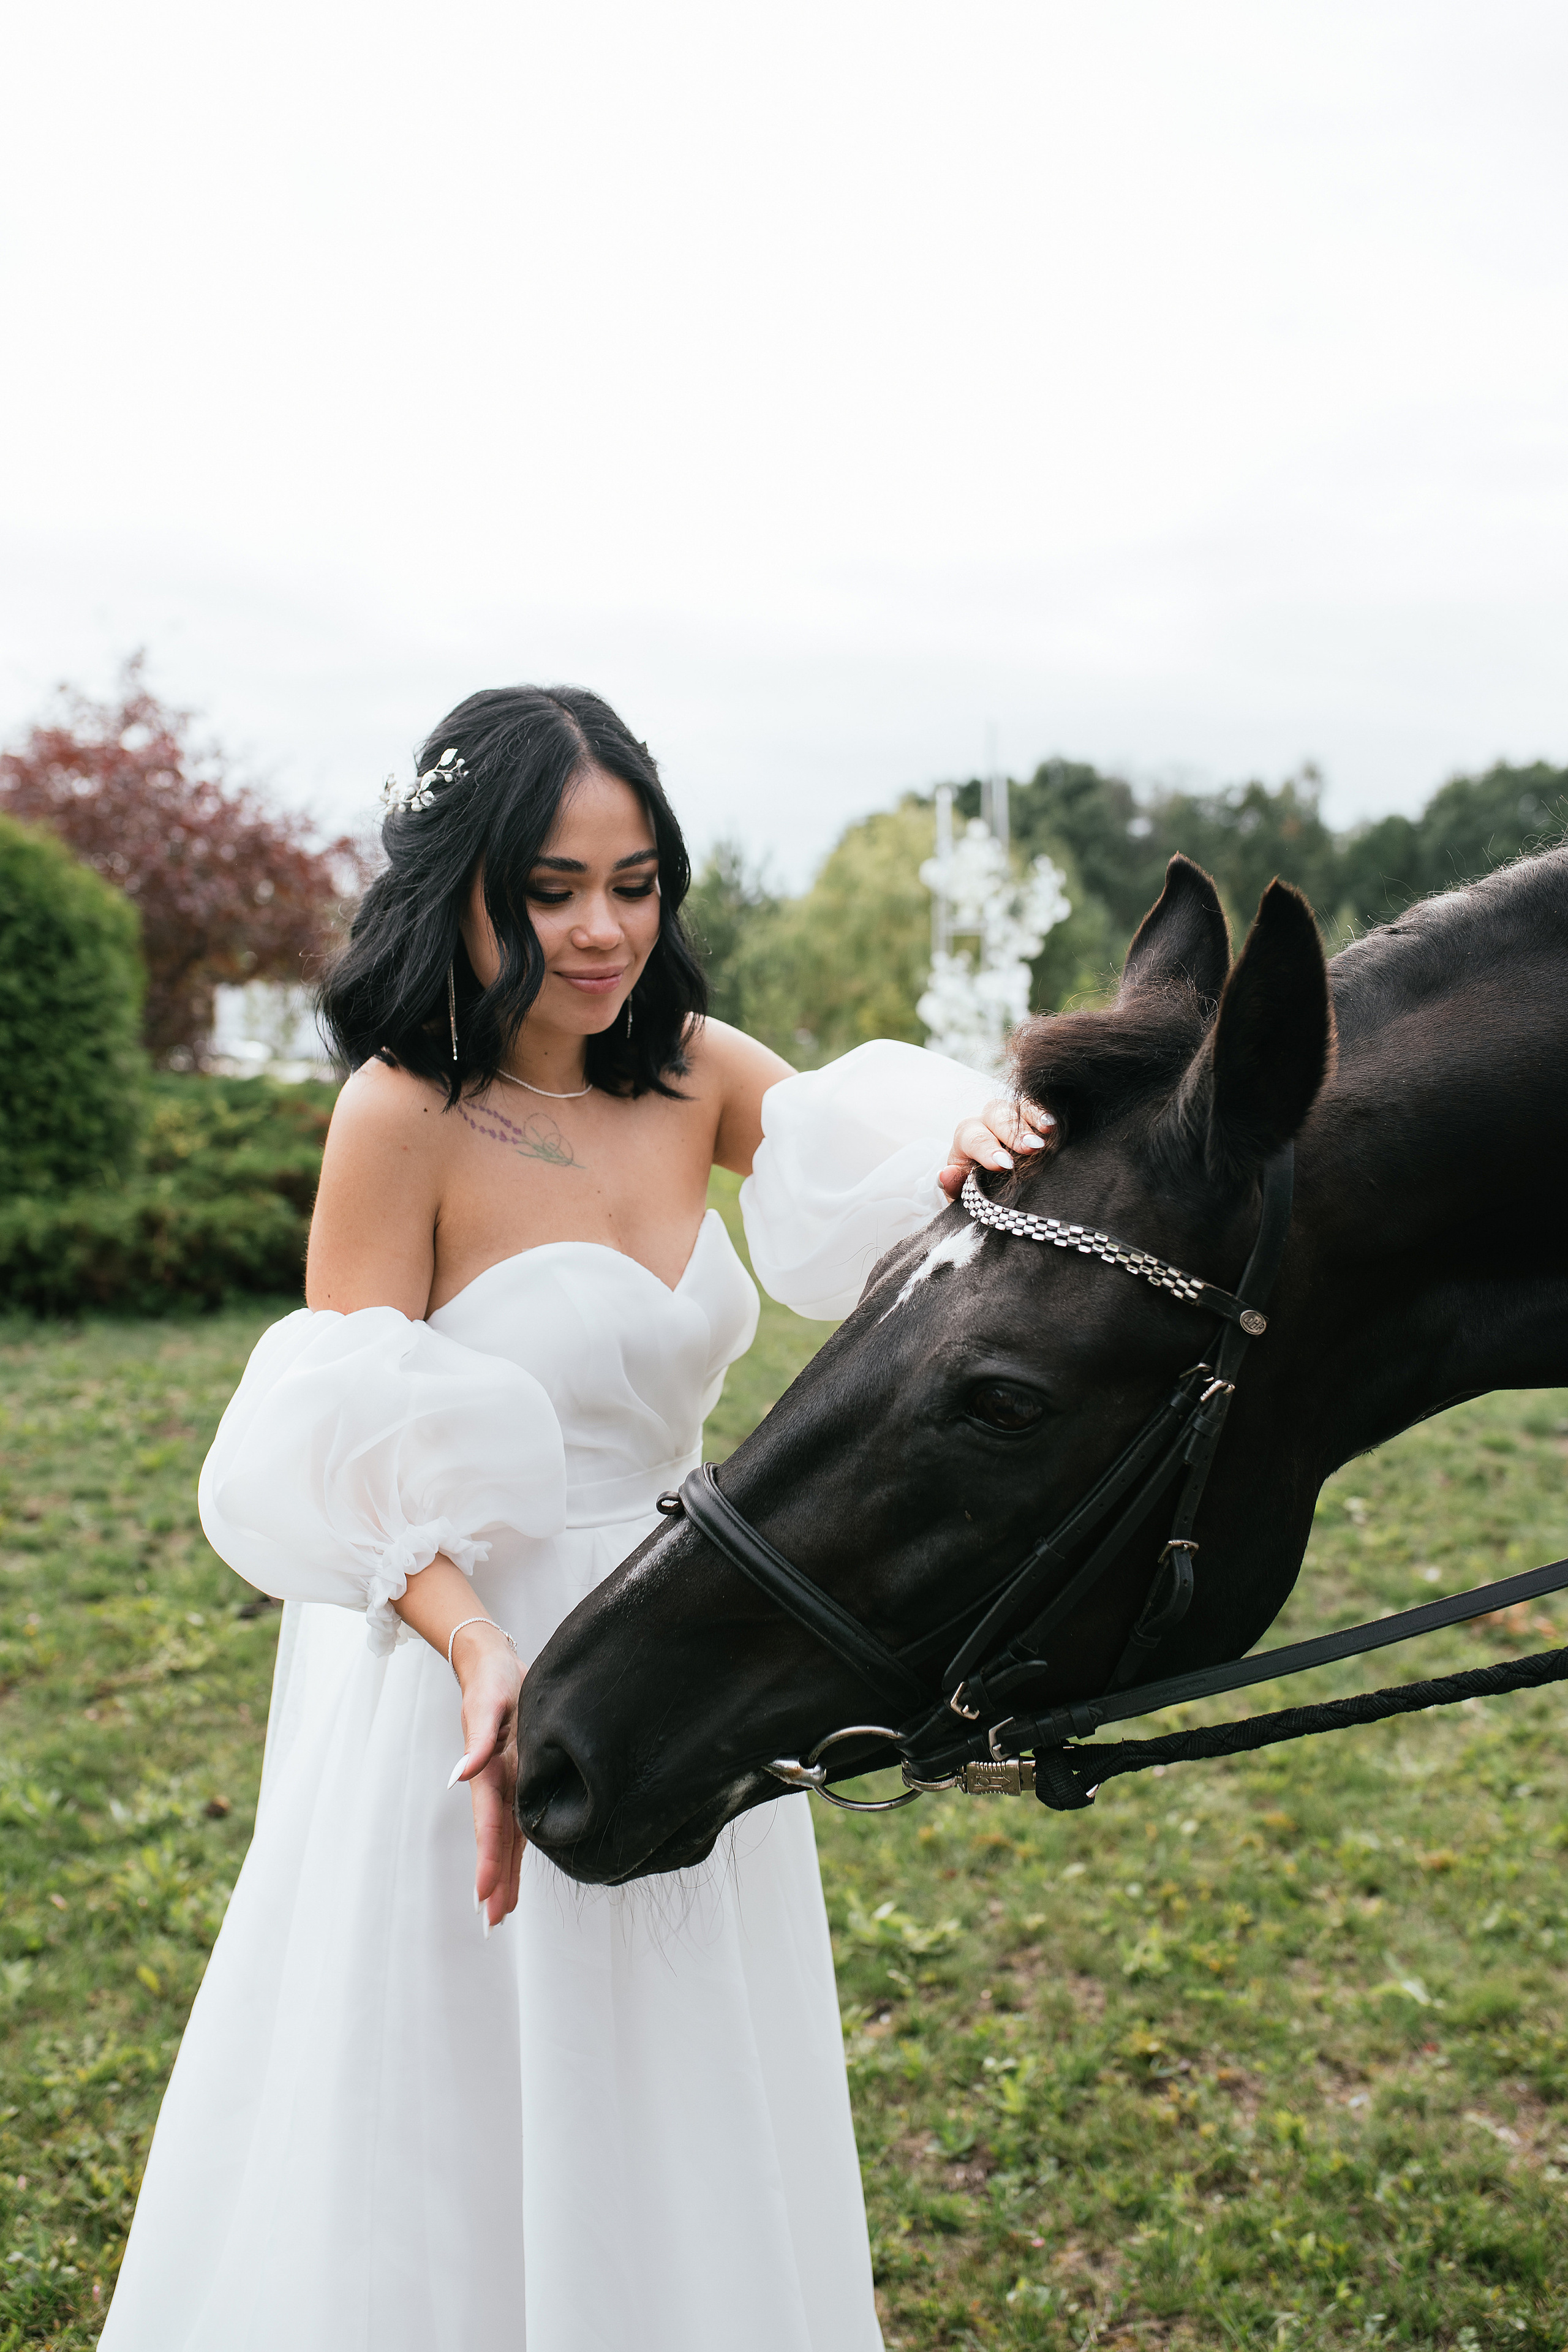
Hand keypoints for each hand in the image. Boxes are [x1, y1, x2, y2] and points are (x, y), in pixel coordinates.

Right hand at [448, 1622, 526, 1929]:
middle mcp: (498, 1784)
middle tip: (492, 1922)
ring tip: (500, 1912)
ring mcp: (508, 1784)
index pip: (490, 1824)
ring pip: (508, 1839)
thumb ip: (476, 1739)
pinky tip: (515, 1871)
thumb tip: (461, 1775)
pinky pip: (520, 1822)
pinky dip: (515, 1850)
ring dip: (503, 1874)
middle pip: (497, 1842)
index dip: (488, 1860)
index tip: (485, 1895)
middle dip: (495, 1882)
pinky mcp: (521, 1778)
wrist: (497, 1665)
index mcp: (490, 1772)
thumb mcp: (486, 1703)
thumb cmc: (492, 1682)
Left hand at [937, 1097, 1056, 1200]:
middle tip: (1030, 1149)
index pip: (974, 1138)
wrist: (990, 1179)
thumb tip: (945, 1175)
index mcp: (967, 1137)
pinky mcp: (1033, 1116)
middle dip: (1014, 1132)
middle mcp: (988, 1120)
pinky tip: (1056, 1125)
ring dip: (1034, 1118)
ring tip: (1048, 1131)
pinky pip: (1039, 1108)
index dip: (988, 1150)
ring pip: (1020, 1107)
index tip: (1003, 1165)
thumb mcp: (960, 1190)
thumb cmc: (975, 1185)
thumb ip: (953, 1184)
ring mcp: (1012, 1115)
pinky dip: (1047, 1115)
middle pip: (997, 1115)